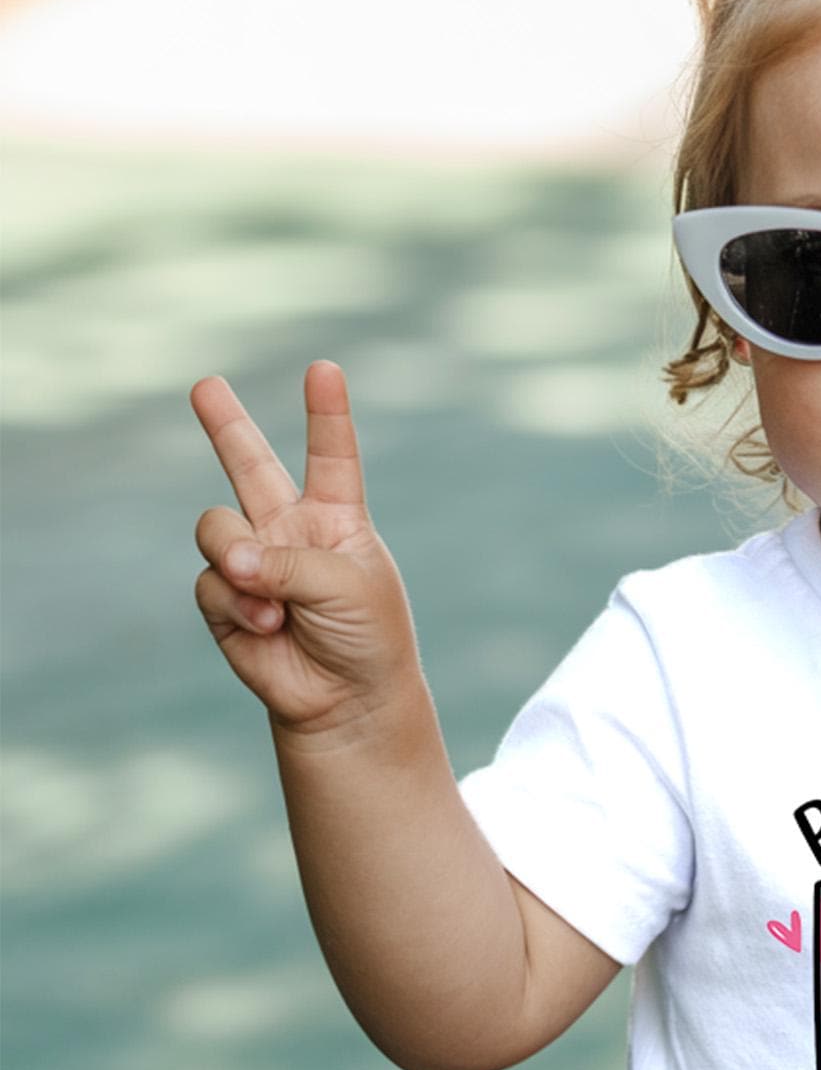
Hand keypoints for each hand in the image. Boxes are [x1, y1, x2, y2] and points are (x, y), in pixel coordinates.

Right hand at [190, 361, 425, 741]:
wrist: (347, 700)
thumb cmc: (367, 636)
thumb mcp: (348, 585)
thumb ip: (289, 561)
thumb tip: (229, 560)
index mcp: (338, 518)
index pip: (332, 456)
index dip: (327, 413)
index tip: (324, 369)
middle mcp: (290, 531)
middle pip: (250, 466)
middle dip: (225, 424)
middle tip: (205, 384)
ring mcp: (253, 562)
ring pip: (216, 527)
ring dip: (238, 557)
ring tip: (269, 594)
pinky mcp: (224, 599)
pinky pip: (211, 581)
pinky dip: (237, 602)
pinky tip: (268, 624)